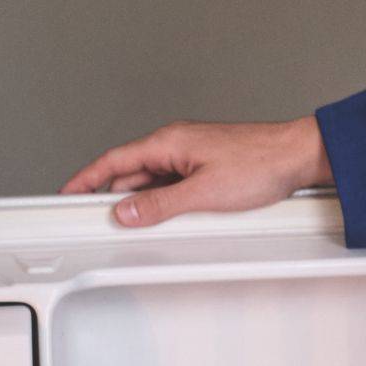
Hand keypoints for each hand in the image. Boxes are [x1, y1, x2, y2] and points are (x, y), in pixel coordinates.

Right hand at [60, 116, 331, 227]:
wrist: (299, 156)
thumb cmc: (260, 163)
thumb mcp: (203, 193)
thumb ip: (160, 205)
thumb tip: (126, 212)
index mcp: (169, 142)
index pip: (114, 160)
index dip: (86, 179)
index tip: (67, 193)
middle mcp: (177, 144)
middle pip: (131, 172)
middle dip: (114, 196)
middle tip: (97, 219)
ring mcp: (193, 154)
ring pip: (154, 180)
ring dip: (144, 201)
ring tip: (138, 224)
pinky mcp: (208, 165)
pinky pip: (175, 184)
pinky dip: (166, 201)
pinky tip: (172, 217)